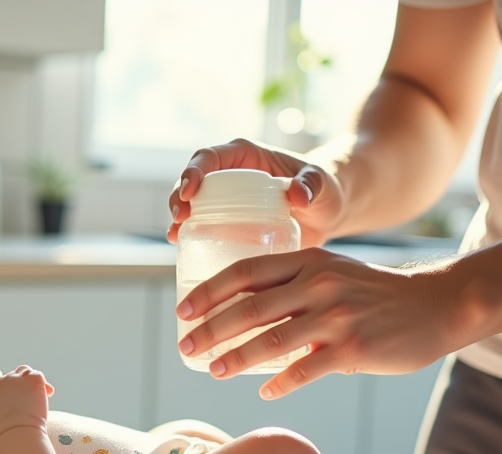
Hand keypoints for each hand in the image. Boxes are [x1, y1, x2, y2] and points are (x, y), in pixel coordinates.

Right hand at [0, 365, 53, 436]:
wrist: (17, 431)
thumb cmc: (3, 428)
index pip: (5, 380)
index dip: (14, 389)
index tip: (21, 400)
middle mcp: (6, 378)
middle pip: (16, 374)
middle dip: (23, 383)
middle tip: (32, 396)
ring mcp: (20, 379)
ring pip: (27, 372)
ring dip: (32, 380)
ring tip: (42, 393)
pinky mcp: (34, 381)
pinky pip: (38, 375)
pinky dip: (44, 383)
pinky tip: (48, 393)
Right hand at [167, 139, 344, 246]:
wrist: (326, 214)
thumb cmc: (324, 190)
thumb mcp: (321, 184)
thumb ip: (312, 184)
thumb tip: (298, 195)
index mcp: (246, 156)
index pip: (211, 157)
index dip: (194, 171)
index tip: (189, 191)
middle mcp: (229, 176)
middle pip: (193, 181)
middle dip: (178, 197)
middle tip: (179, 219)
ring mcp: (225, 202)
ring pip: (191, 205)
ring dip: (178, 218)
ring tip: (175, 236)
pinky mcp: (226, 224)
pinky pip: (202, 227)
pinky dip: (189, 237)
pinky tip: (181, 249)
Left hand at [177, 247, 460, 398]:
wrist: (436, 305)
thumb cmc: (375, 293)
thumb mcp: (333, 272)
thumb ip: (293, 284)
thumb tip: (244, 310)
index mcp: (309, 261)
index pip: (245, 271)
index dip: (209, 291)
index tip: (183, 311)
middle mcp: (318, 285)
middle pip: (249, 308)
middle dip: (210, 330)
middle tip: (185, 347)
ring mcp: (337, 317)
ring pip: (271, 341)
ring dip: (236, 358)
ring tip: (213, 370)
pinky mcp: (354, 349)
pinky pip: (305, 370)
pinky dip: (280, 383)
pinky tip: (264, 392)